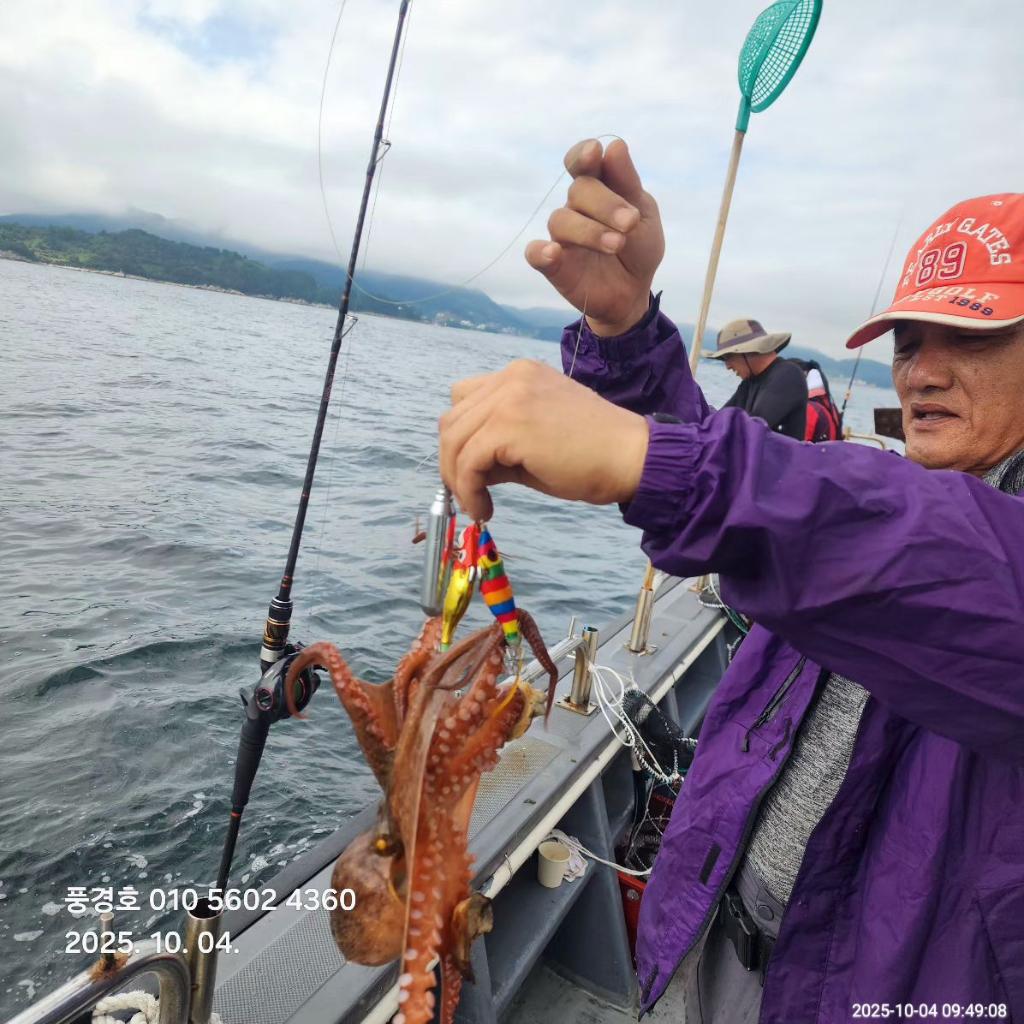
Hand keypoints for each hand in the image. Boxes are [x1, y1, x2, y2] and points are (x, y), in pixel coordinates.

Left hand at [439, 360, 649, 521]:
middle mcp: (510, 378)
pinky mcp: (509, 426)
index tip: (471, 473)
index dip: (462, 440)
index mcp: (519, 375)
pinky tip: (485, 509)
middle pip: (452, 420)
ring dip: (457, 479)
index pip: (465, 400)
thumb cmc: (595, 455)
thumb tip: (467, 470)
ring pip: (453, 440)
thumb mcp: (536, 440)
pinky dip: (468, 490)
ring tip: (477, 505)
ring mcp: (509, 398)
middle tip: (469, 495)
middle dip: (452, 462)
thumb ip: (499, 446)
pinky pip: (468, 462)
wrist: (632, 457)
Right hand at [525, 138, 664, 336]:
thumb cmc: (638, 247)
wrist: (634, 291)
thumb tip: (614, 146)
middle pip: (579, 190)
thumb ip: (627, 182)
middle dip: (606, 204)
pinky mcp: (554, 266)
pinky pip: (535, 254)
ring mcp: (563, 237)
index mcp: (599, 187)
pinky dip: (541, 252)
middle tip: (630, 224)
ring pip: (561, 220)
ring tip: (617, 245)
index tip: (594, 153)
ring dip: (590, 231)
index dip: (582, 155)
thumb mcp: (645, 213)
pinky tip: (553, 253)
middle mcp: (576, 208)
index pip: (581, 162)